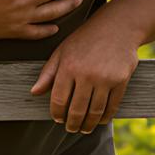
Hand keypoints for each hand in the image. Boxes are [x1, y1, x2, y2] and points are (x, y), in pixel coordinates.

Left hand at [29, 19, 138, 133]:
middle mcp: (86, 74)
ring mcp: (105, 78)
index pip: (59, 100)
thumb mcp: (62, 51)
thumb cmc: (85, 39)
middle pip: (77, 110)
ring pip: (95, 111)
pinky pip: (112, 106)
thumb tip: (34, 93)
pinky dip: (105, 117)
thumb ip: (47, 73)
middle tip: (71, 129)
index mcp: (68, 67)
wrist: (117, 26)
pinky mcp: (121, 80)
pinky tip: (100, 120)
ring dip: (89, 125)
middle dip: (72, 124)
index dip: (57, 114)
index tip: (58, 119)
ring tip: (85, 128)